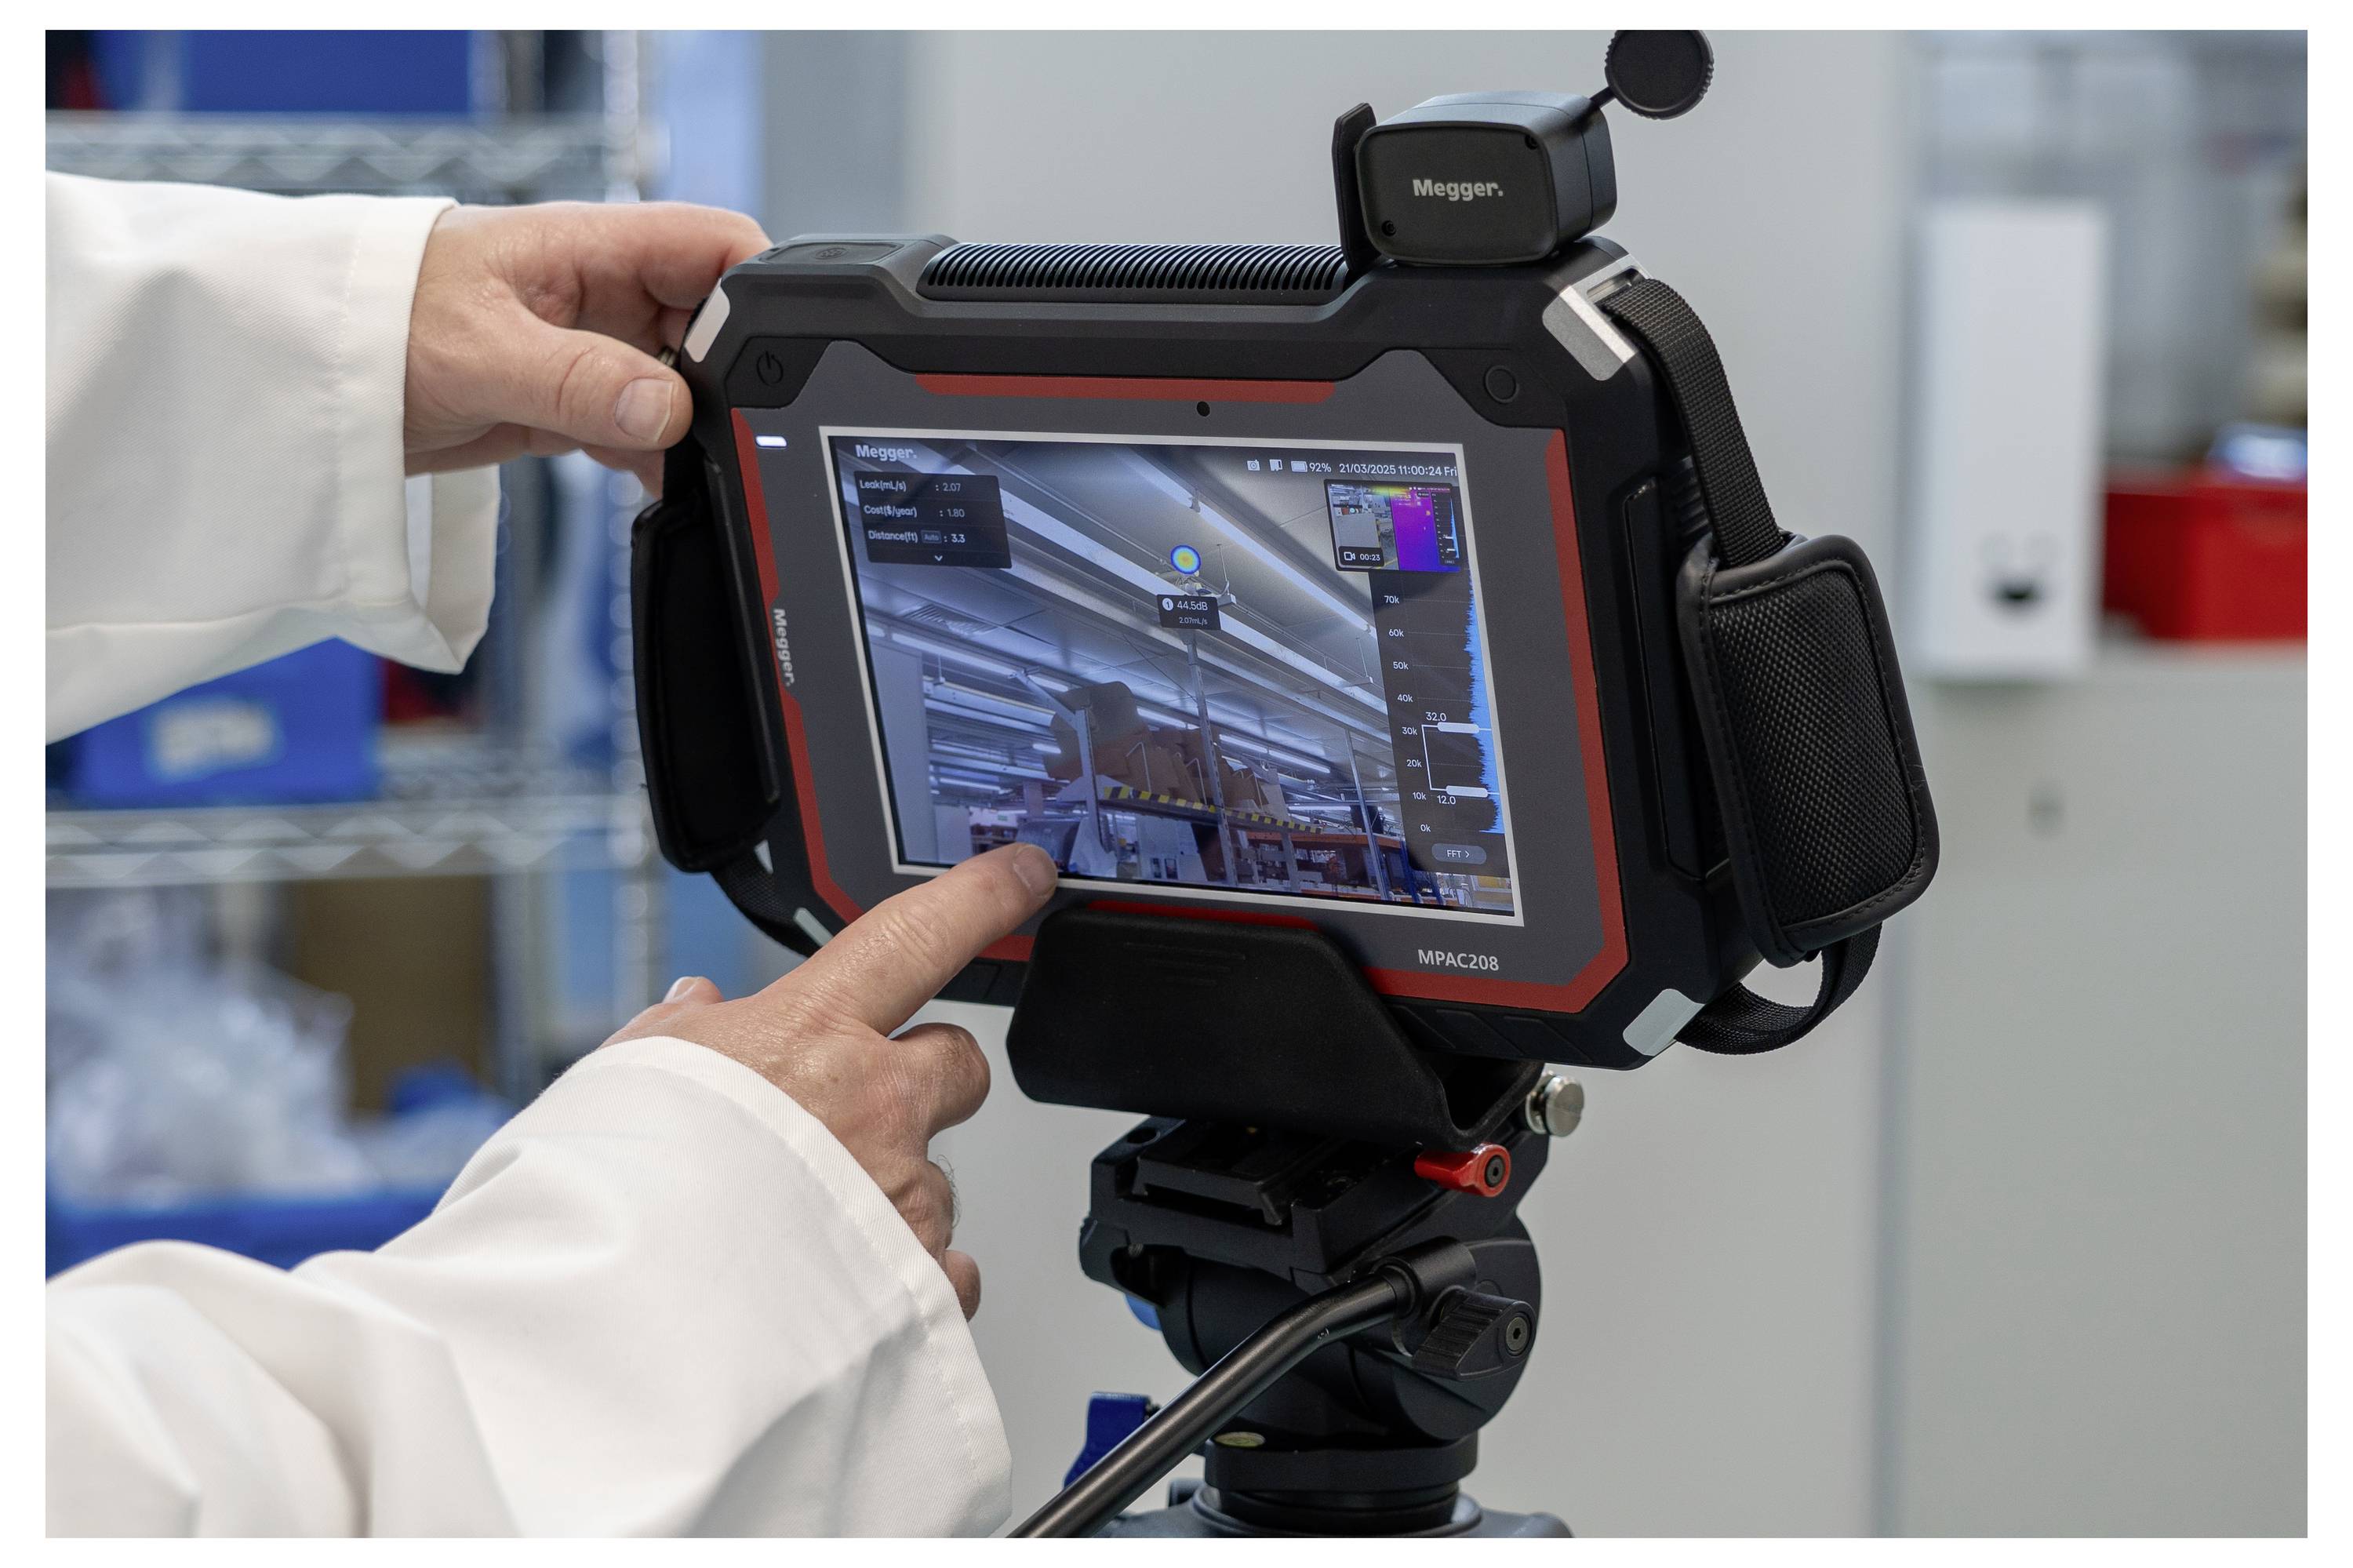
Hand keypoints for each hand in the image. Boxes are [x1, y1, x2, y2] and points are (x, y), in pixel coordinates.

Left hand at [404, 200, 769, 490]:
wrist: (300, 377)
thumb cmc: (368, 323)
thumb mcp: (477, 351)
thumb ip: (576, 381)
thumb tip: (667, 412)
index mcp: (593, 246)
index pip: (717, 246)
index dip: (761, 292)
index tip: (776, 360)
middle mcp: (605, 294)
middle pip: (715, 326)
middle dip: (730, 381)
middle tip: (723, 436)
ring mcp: (593, 351)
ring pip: (685, 389)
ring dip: (692, 434)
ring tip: (680, 469)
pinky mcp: (573, 403)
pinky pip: (644, 432)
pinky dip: (657, 464)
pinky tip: (655, 487)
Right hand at [601, 844, 1058, 1317]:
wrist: (629, 1311)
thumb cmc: (623, 1192)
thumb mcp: (634, 1075)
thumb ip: (681, 1030)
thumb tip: (699, 1003)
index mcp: (810, 1032)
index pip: (920, 933)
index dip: (984, 895)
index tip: (1022, 874)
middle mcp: (877, 1103)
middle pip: (961, 1062)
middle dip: (932, 1076)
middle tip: (869, 1106)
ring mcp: (903, 1193)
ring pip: (937, 1178)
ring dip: (894, 1194)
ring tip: (809, 1230)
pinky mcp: (916, 1279)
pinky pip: (945, 1273)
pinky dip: (909, 1280)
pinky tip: (849, 1292)